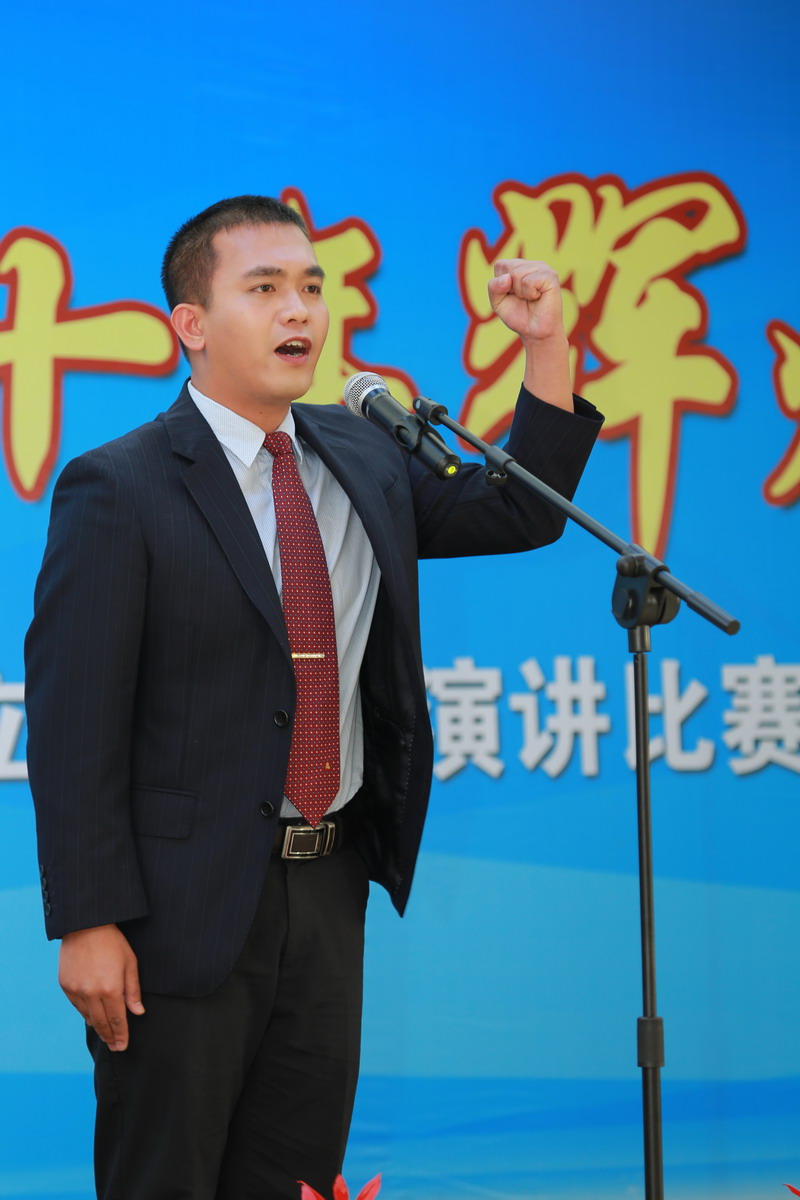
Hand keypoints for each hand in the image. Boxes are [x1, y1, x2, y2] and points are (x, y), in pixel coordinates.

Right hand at [59, 924, 144, 1050]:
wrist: (86, 926)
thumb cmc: (113, 942)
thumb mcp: (130, 963)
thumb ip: (133, 990)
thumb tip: (138, 1013)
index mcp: (110, 989)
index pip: (117, 1019)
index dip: (121, 1034)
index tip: (123, 1046)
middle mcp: (91, 993)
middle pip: (101, 1023)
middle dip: (110, 1037)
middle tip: (115, 1047)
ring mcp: (76, 990)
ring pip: (88, 1016)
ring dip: (97, 1027)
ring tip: (106, 1036)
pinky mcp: (66, 985)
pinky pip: (77, 1006)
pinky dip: (86, 1014)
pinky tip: (92, 1018)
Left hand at [488, 259, 564, 344]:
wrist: (536, 333)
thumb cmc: (519, 315)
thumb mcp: (498, 302)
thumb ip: (494, 287)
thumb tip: (507, 278)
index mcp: (520, 266)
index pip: (500, 265)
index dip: (501, 285)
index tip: (512, 295)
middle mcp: (532, 264)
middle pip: (508, 268)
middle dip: (510, 289)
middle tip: (523, 299)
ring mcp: (543, 268)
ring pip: (517, 274)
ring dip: (520, 293)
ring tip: (531, 299)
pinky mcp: (551, 276)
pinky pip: (529, 282)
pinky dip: (530, 294)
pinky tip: (538, 298)